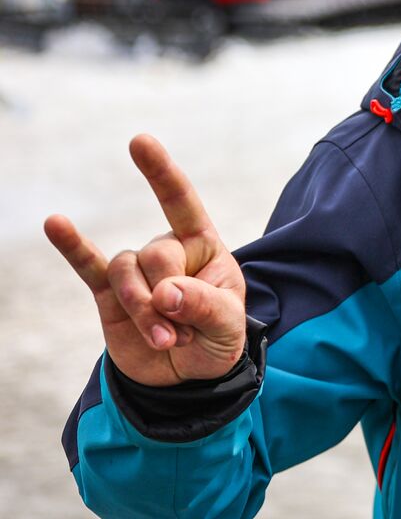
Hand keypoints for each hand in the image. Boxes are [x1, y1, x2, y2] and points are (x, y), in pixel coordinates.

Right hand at [44, 134, 246, 385]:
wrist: (186, 377)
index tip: (138, 141)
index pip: (182, 203)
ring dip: (142, 310)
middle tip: (182, 330)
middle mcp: (167, 251)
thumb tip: (166, 293)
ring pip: (125, 271)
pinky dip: (73, 246)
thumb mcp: (228, 326)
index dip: (161, 173)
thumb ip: (204, 306)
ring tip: (165, 339)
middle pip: (156, 253)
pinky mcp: (108, 295)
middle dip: (167, 296)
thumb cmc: (216, 340)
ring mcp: (136, 271)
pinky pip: (87, 267)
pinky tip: (55, 223)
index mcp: (203, 247)